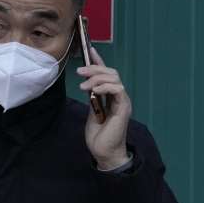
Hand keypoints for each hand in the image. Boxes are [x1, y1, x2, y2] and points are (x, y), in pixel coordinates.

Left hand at [76, 47, 130, 168]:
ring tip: (84, 86)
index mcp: (111, 96)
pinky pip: (118, 89)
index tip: (90, 50)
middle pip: (111, 72)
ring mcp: (122, 101)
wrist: (104, 151)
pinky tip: (94, 91)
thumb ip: (92, 96)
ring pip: (114, 78)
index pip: (106, 74)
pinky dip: (105, 86)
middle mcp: (119, 96)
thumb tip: (86, 83)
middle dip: (95, 68)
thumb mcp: (92, 110)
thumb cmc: (98, 134)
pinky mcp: (123, 107)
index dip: (99, 61)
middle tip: (80, 71)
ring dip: (97, 78)